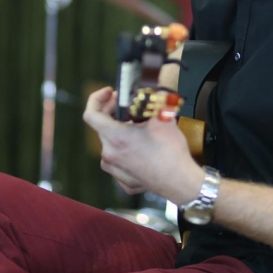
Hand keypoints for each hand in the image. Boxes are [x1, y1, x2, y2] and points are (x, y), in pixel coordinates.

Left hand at [82, 86, 202, 202]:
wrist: (182, 182)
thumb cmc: (172, 154)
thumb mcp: (163, 118)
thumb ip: (153, 100)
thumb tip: (152, 90)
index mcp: (116, 138)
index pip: (91, 114)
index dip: (97, 99)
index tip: (109, 93)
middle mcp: (110, 155)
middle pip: (102, 127)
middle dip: (114, 113)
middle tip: (130, 107)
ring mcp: (116, 170)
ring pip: (109, 144)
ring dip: (119, 132)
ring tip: (138, 129)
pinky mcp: (124, 180)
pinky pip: (118, 160)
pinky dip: (126, 151)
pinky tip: (141, 148)